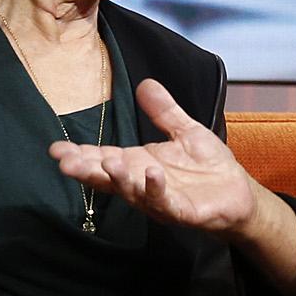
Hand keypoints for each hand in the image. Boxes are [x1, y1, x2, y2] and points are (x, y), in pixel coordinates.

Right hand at [49, 79, 261, 232]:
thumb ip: (164, 111)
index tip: (56, 148)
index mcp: (138, 164)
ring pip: (132, 192)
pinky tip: (152, 174)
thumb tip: (145, 83)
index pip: (103, 158)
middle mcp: (142, 184)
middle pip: (108, 178)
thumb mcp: (185, 131)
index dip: (80, 154)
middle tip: (65, 163)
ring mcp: (160, 200)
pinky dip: (156, 189)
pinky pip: (165, 202)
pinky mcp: (181, 212)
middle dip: (86, 170)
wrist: (239, 193)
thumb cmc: (209, 167)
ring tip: (107, 163)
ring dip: (118, 179)